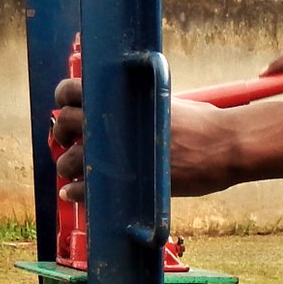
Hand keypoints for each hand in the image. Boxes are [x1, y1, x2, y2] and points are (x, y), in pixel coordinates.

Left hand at [53, 78, 244, 200]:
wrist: (222, 146)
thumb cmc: (201, 124)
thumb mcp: (164, 102)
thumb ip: (137, 107)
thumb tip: (122, 111)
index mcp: (122, 96)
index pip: (74, 89)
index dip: (65, 98)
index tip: (67, 107)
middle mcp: (113, 121)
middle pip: (65, 123)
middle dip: (61, 133)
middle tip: (66, 140)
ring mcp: (116, 152)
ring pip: (70, 159)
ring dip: (66, 166)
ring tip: (72, 172)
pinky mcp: (123, 181)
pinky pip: (86, 189)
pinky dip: (75, 193)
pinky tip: (73, 193)